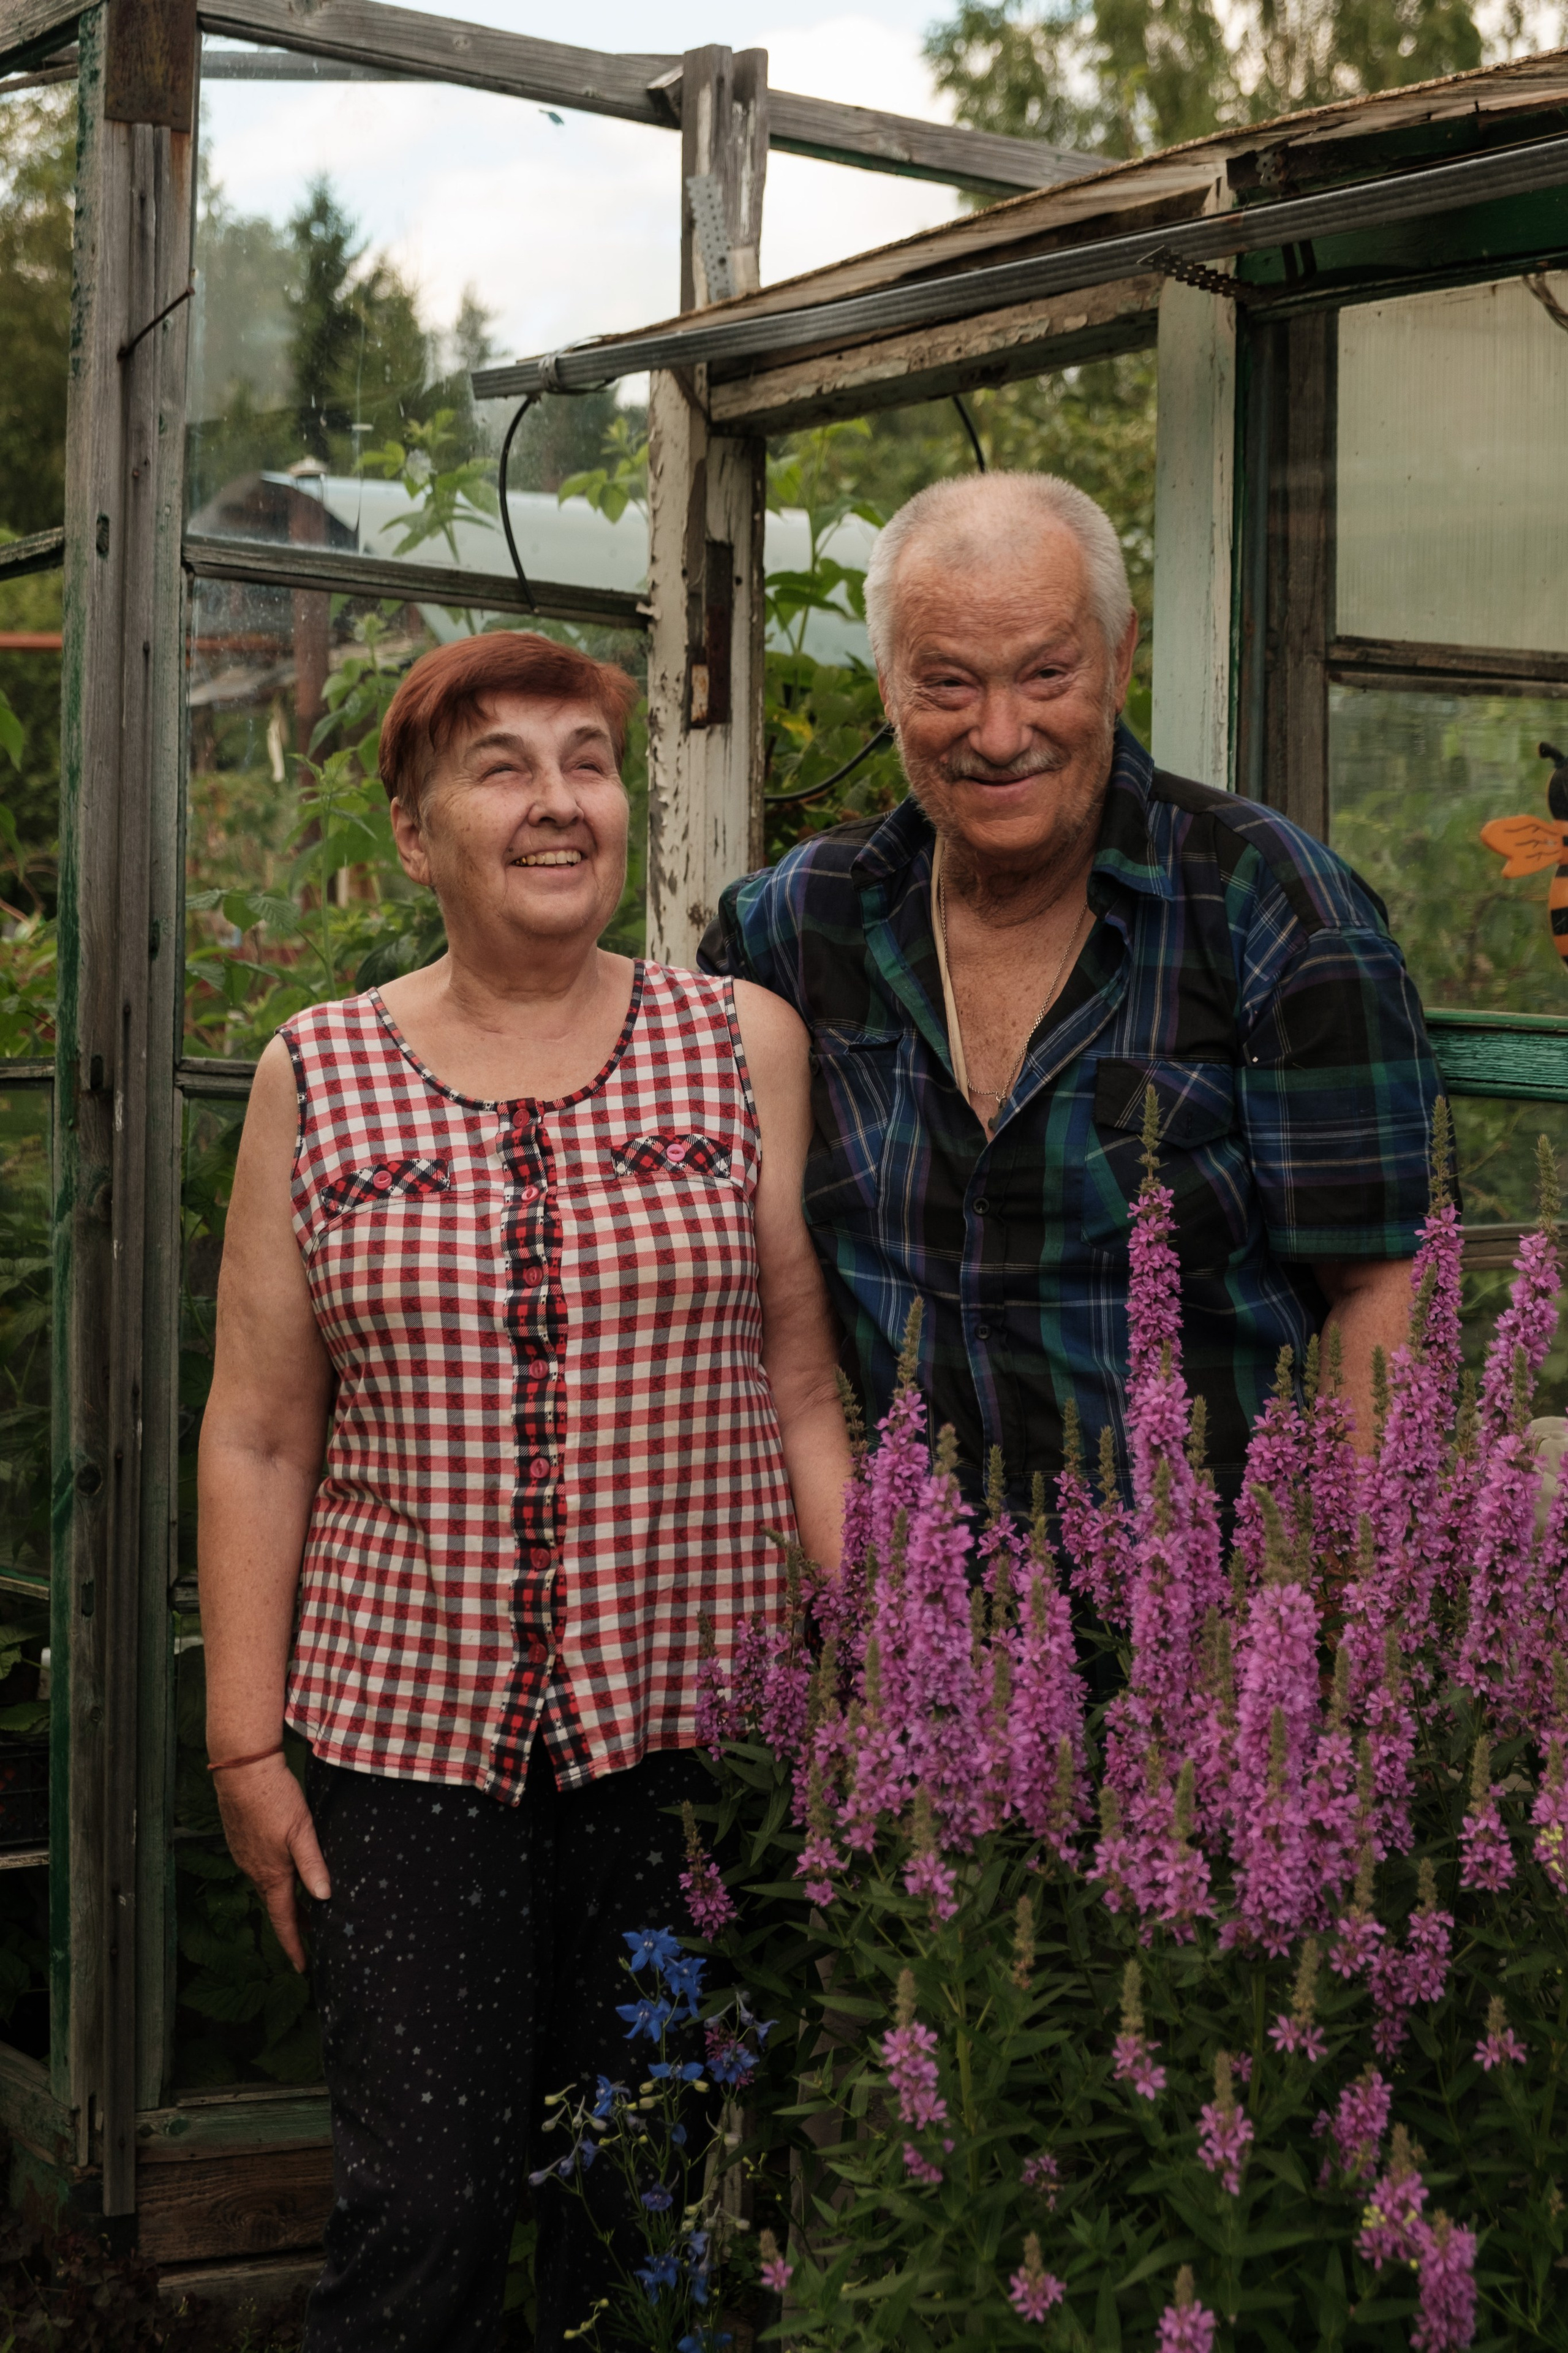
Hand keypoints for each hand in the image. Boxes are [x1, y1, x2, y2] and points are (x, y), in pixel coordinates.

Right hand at [214, 1752, 330, 1972]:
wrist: (242, 1770)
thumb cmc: (275, 1798)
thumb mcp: (302, 1831)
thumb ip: (312, 1864)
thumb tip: (324, 1898)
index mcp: (271, 1873)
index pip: (283, 1919)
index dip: (294, 1944)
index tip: (302, 1967)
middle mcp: (254, 1870)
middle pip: (276, 1906)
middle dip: (294, 1924)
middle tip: (314, 1938)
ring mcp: (245, 1856)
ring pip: (268, 1887)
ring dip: (285, 1901)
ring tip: (305, 1908)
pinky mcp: (242, 1841)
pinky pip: (260, 1871)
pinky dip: (275, 1881)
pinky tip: (284, 1872)